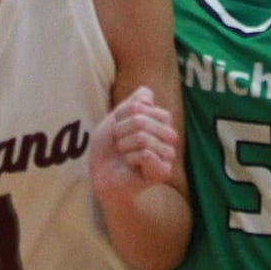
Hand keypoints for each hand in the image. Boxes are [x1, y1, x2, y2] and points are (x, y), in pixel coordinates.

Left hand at [89, 88, 177, 205]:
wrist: (101, 175)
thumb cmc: (109, 147)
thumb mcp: (116, 118)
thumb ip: (132, 102)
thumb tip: (147, 94)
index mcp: (161, 120)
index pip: (143, 106)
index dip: (123, 114)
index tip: (117, 127)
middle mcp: (169, 136)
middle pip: (142, 121)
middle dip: (121, 131)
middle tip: (120, 143)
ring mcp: (168, 154)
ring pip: (142, 138)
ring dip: (124, 146)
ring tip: (125, 154)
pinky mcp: (163, 172)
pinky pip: (145, 154)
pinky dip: (130, 158)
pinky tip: (130, 165)